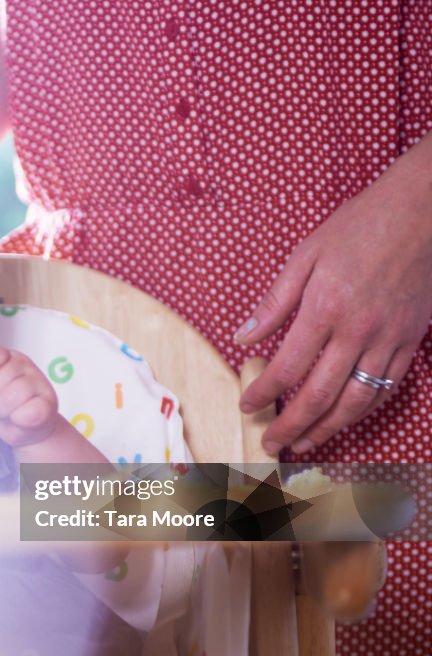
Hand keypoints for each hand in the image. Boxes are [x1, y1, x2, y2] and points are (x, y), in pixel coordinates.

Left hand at [0, 344, 58, 446]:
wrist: (25, 428)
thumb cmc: (2, 407)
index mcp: (6, 356)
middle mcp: (23, 364)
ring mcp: (39, 381)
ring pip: (12, 395)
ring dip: (2, 411)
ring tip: (3, 413)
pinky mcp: (49, 403)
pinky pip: (28, 412)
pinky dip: (17, 419)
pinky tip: (18, 419)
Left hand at [237, 136, 431, 454]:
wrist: (422, 211)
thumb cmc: (359, 227)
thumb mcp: (305, 256)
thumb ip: (273, 302)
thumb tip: (242, 338)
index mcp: (324, 309)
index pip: (287, 368)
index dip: (263, 393)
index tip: (246, 406)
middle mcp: (357, 331)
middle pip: (319, 395)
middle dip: (291, 425)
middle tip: (270, 444)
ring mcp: (388, 339)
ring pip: (356, 401)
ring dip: (327, 429)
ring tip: (304, 444)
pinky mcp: (410, 340)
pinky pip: (386, 388)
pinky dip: (363, 410)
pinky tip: (344, 419)